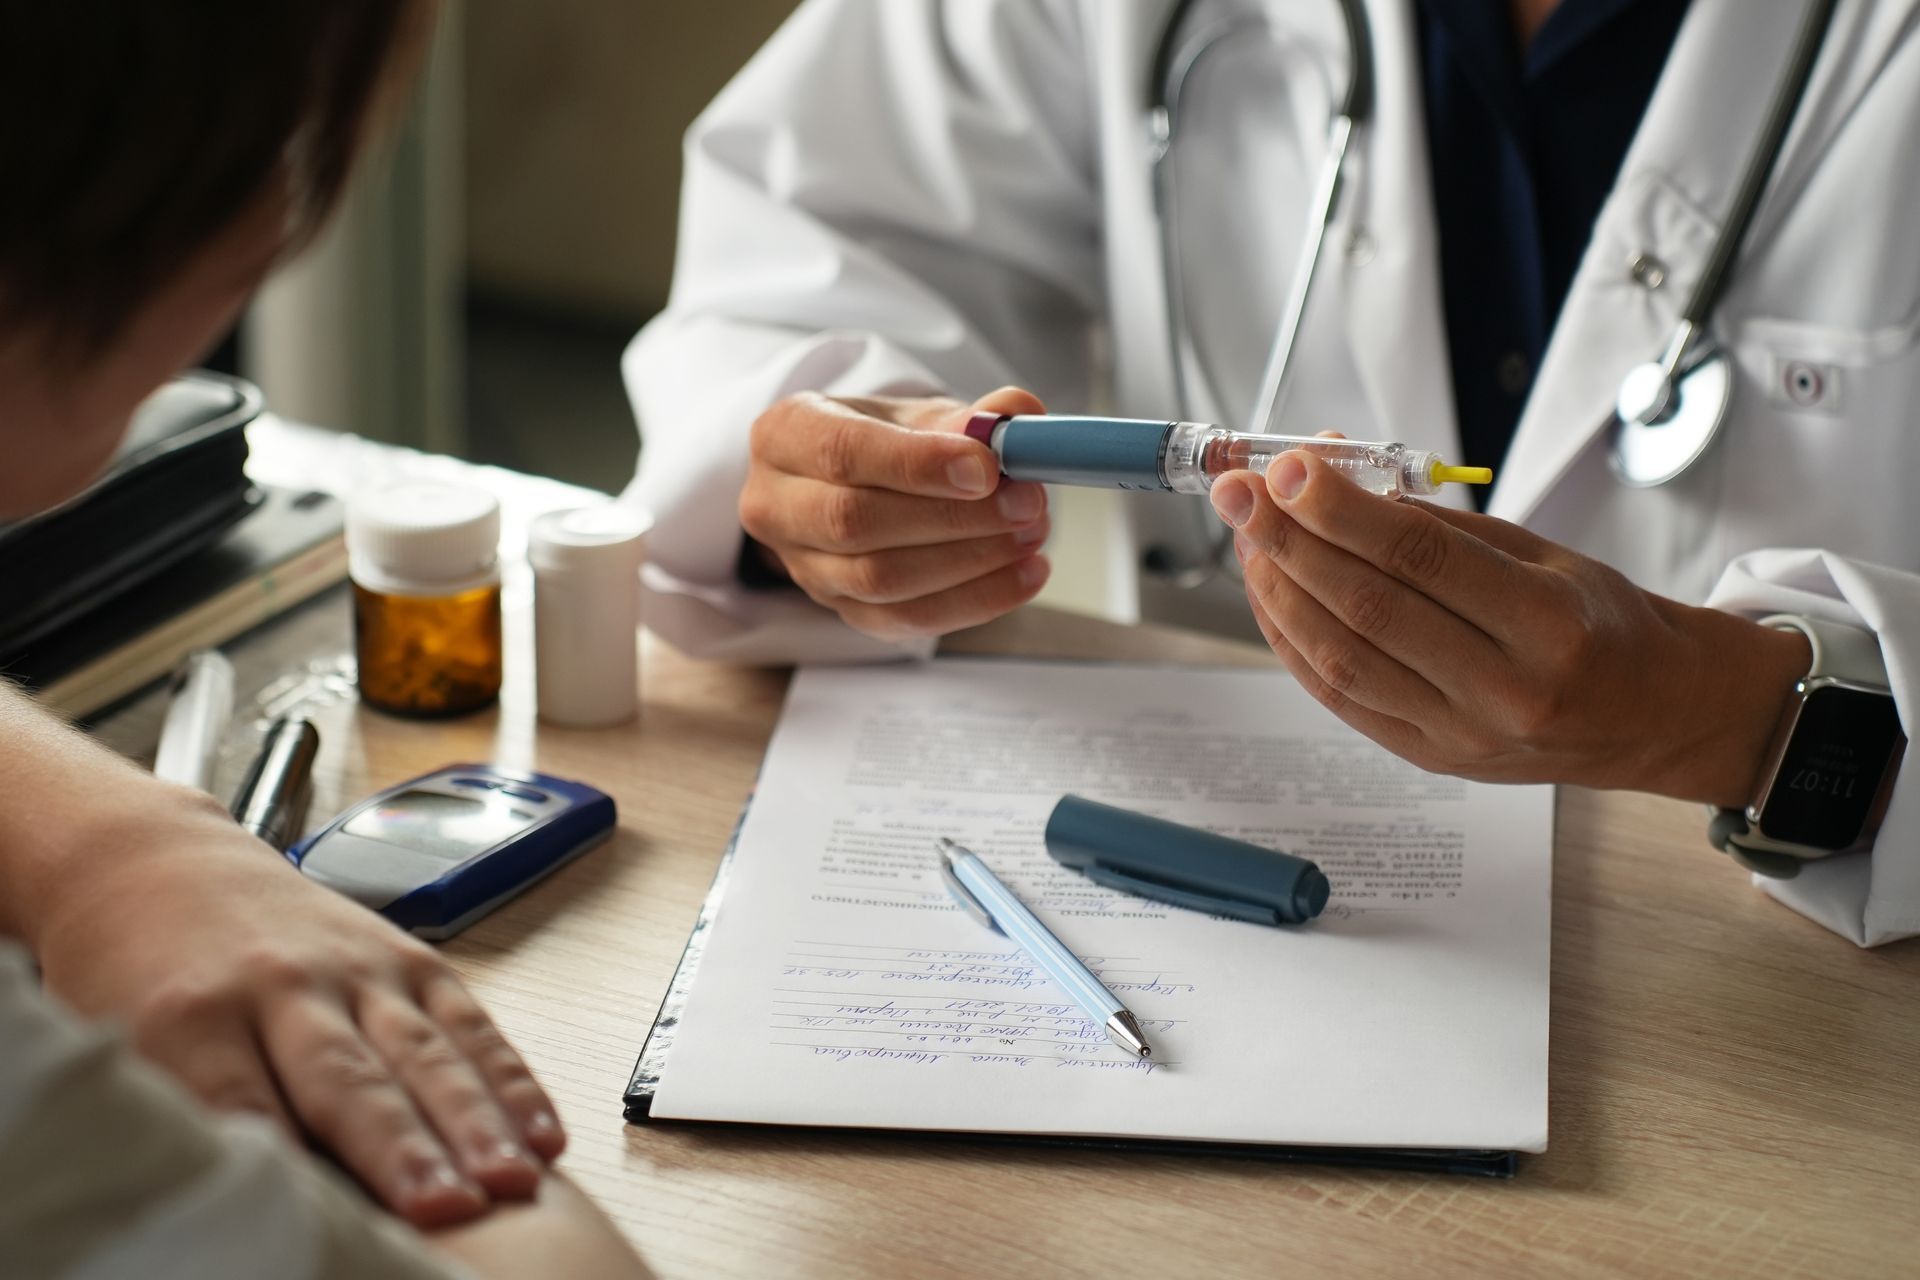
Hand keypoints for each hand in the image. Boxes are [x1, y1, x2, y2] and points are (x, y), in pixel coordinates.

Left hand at [30, 789, 564, 1226]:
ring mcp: (354, 968)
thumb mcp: (123, 1057)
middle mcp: (279, 986)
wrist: (163, 869)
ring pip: (423, 1053)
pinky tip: (544, 1135)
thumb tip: (251, 1211)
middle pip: (348, 1079)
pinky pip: (470, 1025)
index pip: (241, 1107)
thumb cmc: (137, 981)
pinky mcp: (409, 958)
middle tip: (449, 1207)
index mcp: (187, 1018)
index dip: (289, 1169)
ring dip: (474, 1122)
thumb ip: (188, 1125)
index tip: (329, 1224)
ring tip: (511, 1181)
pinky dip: (512, 1082)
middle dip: (405, 1148)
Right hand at [740, 386, 1051, 640]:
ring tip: (1031, 535)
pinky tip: (1024, 575)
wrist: (856, 484)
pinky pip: (904, 620)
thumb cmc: (885, 440)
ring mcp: (803, 567)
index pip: (843, 452)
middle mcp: (776, 504)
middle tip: (1026, 504)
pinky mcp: (839, 610)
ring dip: (970, 562)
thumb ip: (967, 415)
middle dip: (953, 518)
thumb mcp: (918, 413)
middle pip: (855, 522)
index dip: (917, 465)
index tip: (988, 469)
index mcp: (786, 433)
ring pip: (879, 580)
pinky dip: (974, 601)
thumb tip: (1015, 418)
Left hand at [1210, 451, 1811, 803]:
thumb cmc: (1600, 623)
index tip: (1288, 468)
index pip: (1422, 558)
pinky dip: (1294, 643)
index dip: (1342, 510)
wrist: (1648, 715)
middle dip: (1291, 542)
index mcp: (1548, 625)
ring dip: (1280, 593)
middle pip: (1369, 608)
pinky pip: (1340, 697)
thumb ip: (1441, 526)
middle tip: (1242, 495)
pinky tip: (1271, 597)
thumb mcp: (1544, 556)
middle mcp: (1504, 690)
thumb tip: (1336, 477)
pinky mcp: (1430, 758)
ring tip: (1250, 539)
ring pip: (1342, 659)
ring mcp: (1462, 735)